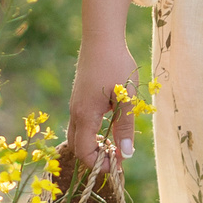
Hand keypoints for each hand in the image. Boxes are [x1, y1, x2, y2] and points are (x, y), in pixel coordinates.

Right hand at [70, 34, 137, 162]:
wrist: (101, 38)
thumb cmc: (116, 65)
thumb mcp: (126, 98)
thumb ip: (125, 127)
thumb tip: (125, 155)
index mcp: (85, 115)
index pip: (83, 152)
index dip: (99, 164)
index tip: (118, 164)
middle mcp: (75, 111)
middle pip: (76, 146)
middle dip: (95, 157)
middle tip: (116, 156)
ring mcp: (75, 104)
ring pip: (78, 134)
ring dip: (94, 144)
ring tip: (115, 142)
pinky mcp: (79, 97)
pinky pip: (81, 122)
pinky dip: (92, 131)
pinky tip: (110, 124)